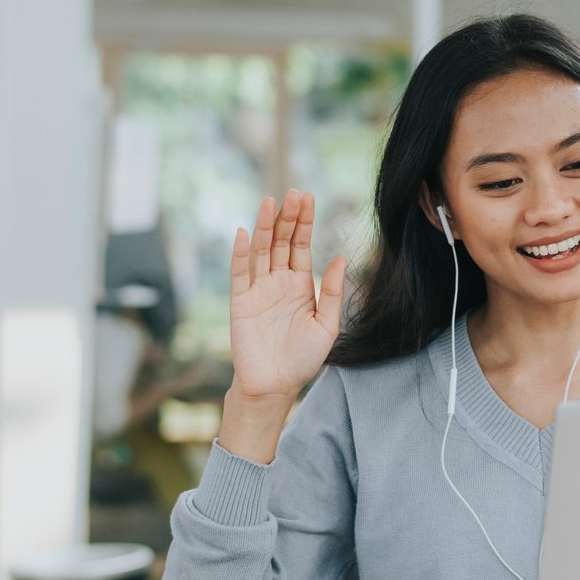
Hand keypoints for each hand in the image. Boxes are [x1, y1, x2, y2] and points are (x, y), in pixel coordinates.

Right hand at [228, 190, 346, 401]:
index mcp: (300, 284)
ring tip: (269, 202)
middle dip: (287, 217)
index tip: (308, 197)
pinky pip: (239, 273)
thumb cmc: (302, 359)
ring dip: (264, 226)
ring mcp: (258, 290)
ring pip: (261, 251)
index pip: (301, 245)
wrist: (275, 386)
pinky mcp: (240, 302)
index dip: (304, 222)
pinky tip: (245, 233)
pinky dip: (241, 253)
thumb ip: (332, 292)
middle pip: (281, 241)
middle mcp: (278, 282)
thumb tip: (340, 258)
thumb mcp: (326, 326)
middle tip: (293, 193)